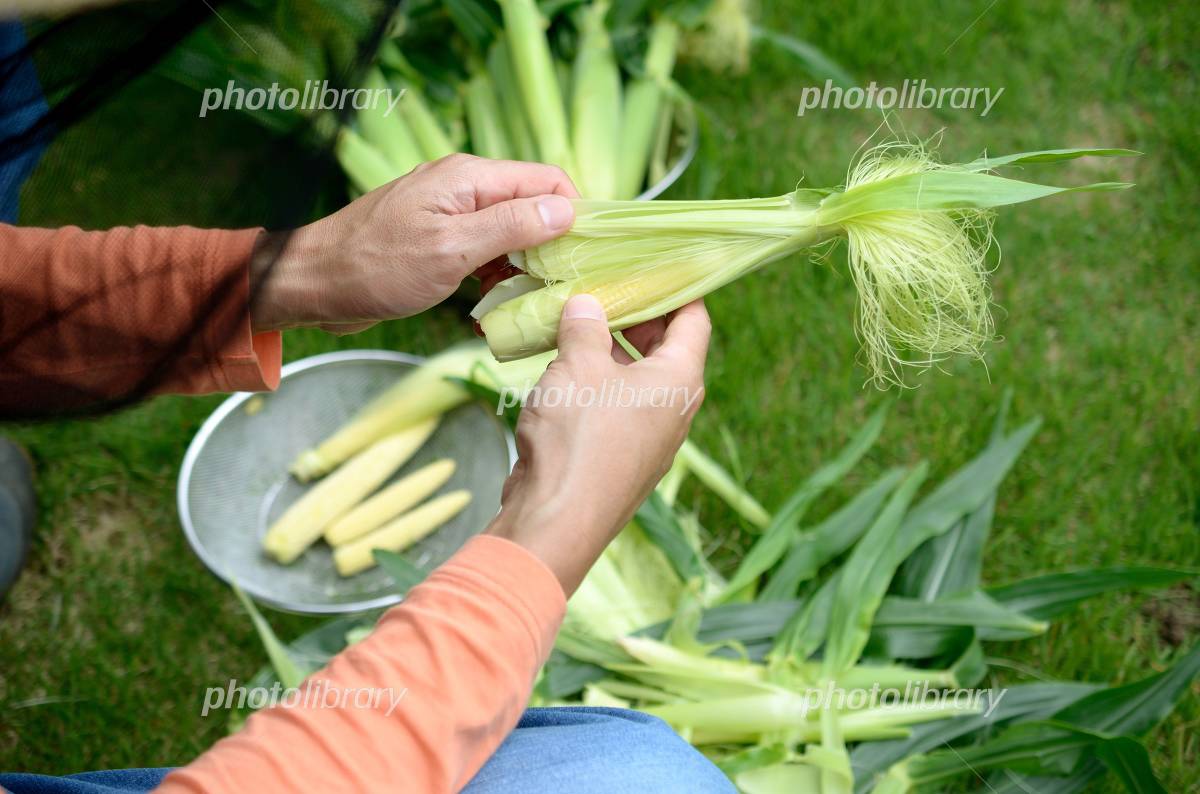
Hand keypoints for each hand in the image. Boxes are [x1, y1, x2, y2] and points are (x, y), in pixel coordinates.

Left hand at [250, 154, 577, 333]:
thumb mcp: (451, 250)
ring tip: (525, 302)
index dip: (575, 214)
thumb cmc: (376, 267)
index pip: (548, 180)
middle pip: (532, 205)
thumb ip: (510, 227)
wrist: (313, 283)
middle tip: (561, 288)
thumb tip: (565, 211)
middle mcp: (463, 186)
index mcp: (469, 177)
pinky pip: (484, 249)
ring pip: (510, 231)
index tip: (588, 257)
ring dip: (523, 266)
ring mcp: (450, 212)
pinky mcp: (438, 238)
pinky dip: (494, 275)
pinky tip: (491, 305)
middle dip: (552, 244)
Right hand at [486, 294, 710, 594]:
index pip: (694, 319)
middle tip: (604, 289)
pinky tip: (563, 370)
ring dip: (609, 351)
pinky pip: (616, 407)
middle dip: (635, 317)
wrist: (556, 521)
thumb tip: (588, 304)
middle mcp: (674, 409)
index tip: (655, 264)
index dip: (678, 288)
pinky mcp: (620, 458)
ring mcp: (648, 438)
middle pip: (666, 348)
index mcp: (680, 380)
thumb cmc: (578, 436)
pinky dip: (597, 383)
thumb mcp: (578, 366)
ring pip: (636, 379)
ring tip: (576, 323)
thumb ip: (585, 328)